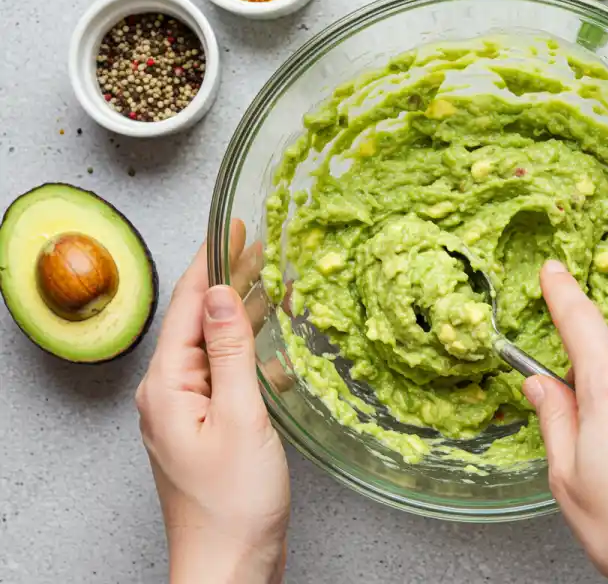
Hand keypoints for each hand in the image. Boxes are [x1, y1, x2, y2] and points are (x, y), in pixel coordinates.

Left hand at [136, 221, 289, 583]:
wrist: (229, 566)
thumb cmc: (233, 503)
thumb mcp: (240, 416)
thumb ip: (231, 351)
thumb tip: (219, 293)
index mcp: (167, 385)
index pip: (186, 306)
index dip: (210, 260)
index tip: (231, 225)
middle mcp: (170, 393)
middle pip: (199, 321)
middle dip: (229, 279)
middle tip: (260, 242)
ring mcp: (188, 411)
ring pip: (216, 346)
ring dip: (242, 312)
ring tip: (271, 278)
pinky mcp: (208, 428)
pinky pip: (226, 374)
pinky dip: (250, 350)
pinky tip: (273, 340)